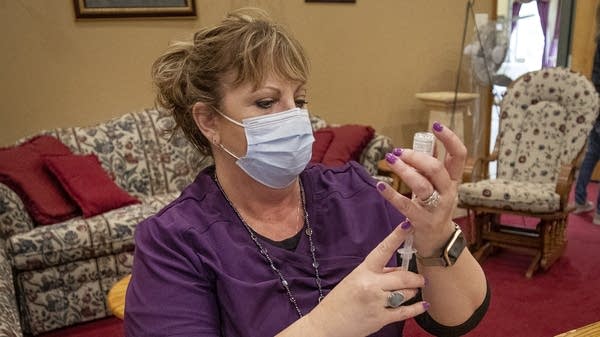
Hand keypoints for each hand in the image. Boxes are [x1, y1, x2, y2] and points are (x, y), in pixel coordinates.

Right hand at [303, 224, 427, 336]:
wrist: (326, 324)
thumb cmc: (340, 301)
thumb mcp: (355, 280)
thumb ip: (378, 273)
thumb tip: (401, 270)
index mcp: (363, 271)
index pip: (383, 249)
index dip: (397, 236)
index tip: (409, 224)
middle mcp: (370, 285)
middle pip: (403, 277)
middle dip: (416, 278)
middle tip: (420, 279)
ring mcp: (376, 302)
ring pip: (406, 293)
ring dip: (413, 292)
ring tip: (412, 292)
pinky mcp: (380, 318)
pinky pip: (405, 312)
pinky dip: (416, 308)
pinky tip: (422, 305)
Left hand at [377, 122, 466, 256]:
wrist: (437, 241)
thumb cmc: (434, 207)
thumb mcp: (438, 185)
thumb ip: (433, 166)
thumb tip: (427, 140)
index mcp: (454, 181)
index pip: (459, 156)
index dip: (450, 139)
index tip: (436, 126)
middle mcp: (448, 193)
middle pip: (437, 169)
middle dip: (416, 156)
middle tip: (398, 151)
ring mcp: (436, 208)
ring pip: (422, 185)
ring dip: (404, 171)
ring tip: (390, 160)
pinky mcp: (421, 221)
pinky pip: (406, 205)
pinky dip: (391, 194)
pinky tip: (381, 185)